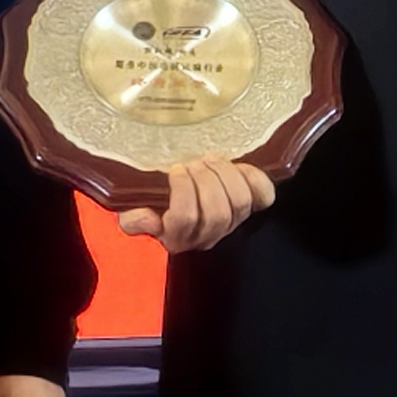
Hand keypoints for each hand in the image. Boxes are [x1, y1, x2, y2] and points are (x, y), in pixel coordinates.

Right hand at [116, 154, 276, 250]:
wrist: (178, 194)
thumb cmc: (153, 202)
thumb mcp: (133, 211)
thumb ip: (133, 219)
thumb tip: (146, 218)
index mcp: (176, 237)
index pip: (184, 219)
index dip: (182, 191)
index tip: (175, 170)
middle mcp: (207, 235)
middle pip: (216, 213)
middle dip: (205, 181)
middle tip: (194, 162)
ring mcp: (232, 223)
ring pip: (239, 203)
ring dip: (225, 175)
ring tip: (210, 159)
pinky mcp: (250, 208)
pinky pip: (263, 197)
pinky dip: (254, 178)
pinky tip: (239, 166)